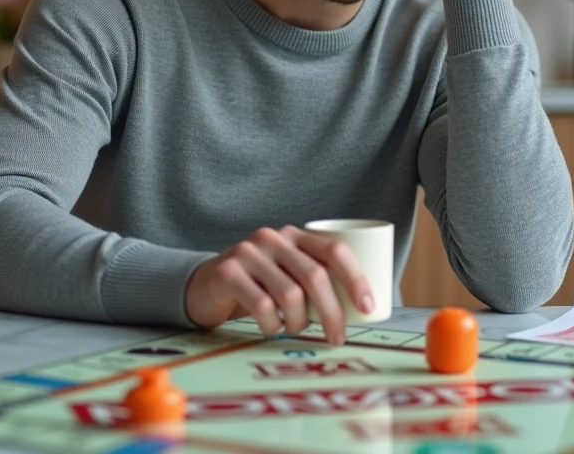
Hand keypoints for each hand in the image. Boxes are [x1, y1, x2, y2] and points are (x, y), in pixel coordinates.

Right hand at [184, 225, 373, 345]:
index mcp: (294, 235)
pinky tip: (271, 327)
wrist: (204, 286)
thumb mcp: (287, 273)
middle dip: (332, 313)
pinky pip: (262, 306)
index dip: (355, 278)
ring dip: (298, 323)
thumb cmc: (258, 285)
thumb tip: (361, 310)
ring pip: (290, 294)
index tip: (369, 306)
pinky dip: (273, 325)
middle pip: (315, 276)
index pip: (334, 249)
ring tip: (293, 329)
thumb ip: (315, 279)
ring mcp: (248, 252)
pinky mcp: (228, 272)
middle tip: (337, 338)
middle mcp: (273, 238)